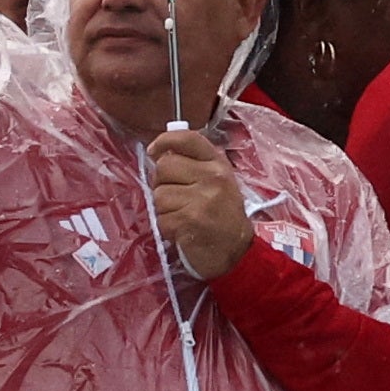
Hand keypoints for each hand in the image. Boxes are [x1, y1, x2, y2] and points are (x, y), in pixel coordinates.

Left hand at [143, 127, 252, 280]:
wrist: (236, 251)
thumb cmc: (222, 216)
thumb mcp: (217, 182)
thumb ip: (194, 165)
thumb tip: (161, 154)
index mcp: (218, 164)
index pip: (187, 138)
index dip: (165, 140)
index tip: (153, 152)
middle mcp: (212, 176)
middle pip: (164, 166)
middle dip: (162, 184)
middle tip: (176, 198)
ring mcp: (202, 198)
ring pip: (159, 195)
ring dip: (164, 210)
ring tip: (182, 217)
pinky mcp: (191, 219)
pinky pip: (161, 218)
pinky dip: (166, 228)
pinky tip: (181, 231)